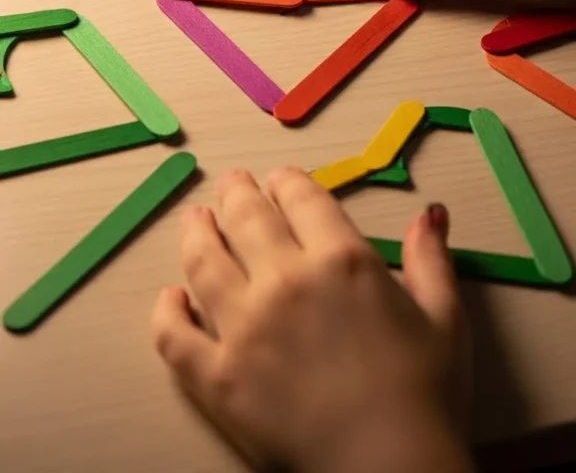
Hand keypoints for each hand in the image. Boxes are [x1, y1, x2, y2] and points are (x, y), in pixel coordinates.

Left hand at [152, 168, 471, 472]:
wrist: (393, 471)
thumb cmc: (426, 396)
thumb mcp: (444, 318)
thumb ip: (431, 259)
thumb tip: (431, 213)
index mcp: (341, 259)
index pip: (301, 198)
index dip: (287, 182)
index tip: (279, 180)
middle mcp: (286, 280)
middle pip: (247, 218)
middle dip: (237, 193)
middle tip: (231, 184)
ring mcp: (244, 328)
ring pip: (203, 262)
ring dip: (196, 233)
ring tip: (195, 220)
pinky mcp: (217, 377)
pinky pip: (175, 336)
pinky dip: (166, 311)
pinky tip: (170, 297)